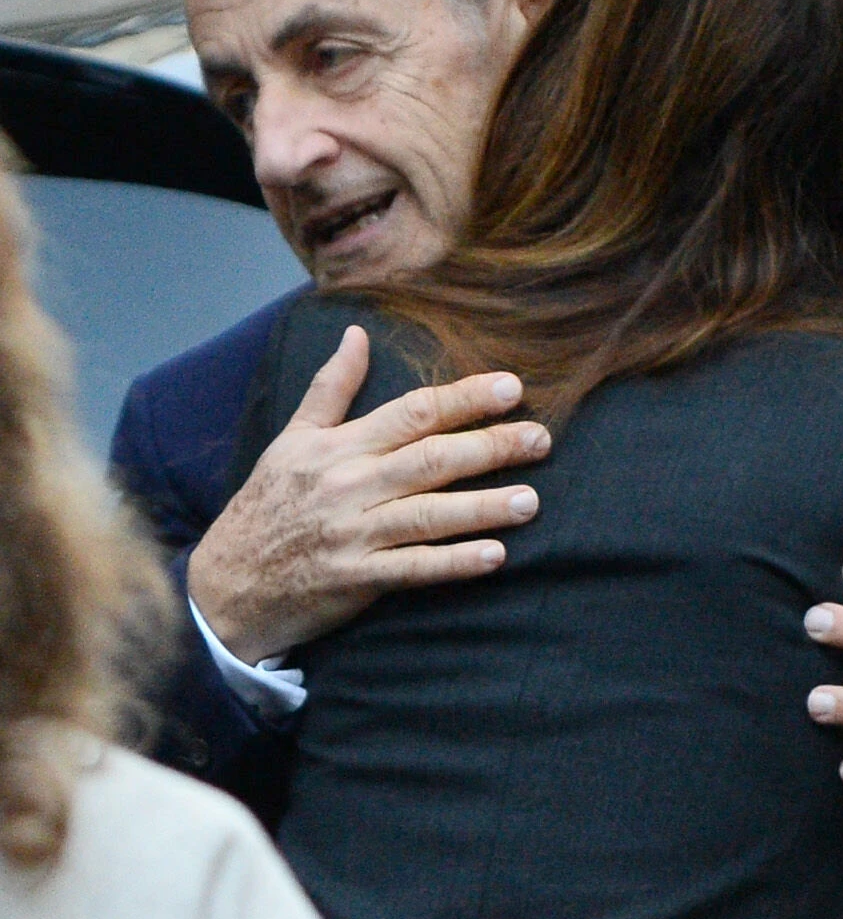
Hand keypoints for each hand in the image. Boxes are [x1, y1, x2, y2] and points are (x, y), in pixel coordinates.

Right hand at [187, 326, 550, 663]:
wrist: (225, 585)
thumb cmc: (267, 506)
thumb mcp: (291, 439)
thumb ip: (330, 388)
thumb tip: (356, 333)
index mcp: (340, 447)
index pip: (413, 412)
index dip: (465, 399)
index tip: (512, 387)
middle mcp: (350, 484)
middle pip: (432, 459)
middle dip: (490, 447)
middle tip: (542, 438)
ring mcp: (353, 533)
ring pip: (429, 514)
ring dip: (484, 506)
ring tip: (532, 500)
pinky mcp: (356, 579)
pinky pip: (413, 569)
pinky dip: (454, 562)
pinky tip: (495, 556)